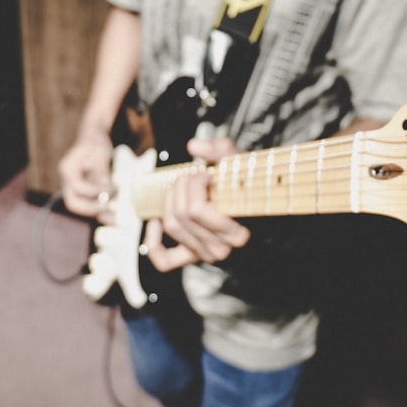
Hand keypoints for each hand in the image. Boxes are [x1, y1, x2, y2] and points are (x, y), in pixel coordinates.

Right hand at [57, 128, 114, 224]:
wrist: (93, 137)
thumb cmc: (95, 142)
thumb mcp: (100, 154)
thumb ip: (101, 173)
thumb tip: (106, 192)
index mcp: (67, 168)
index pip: (78, 187)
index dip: (94, 191)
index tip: (110, 189)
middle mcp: (67, 180)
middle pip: (73, 202)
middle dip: (91, 208)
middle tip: (108, 208)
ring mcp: (73, 187)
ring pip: (81, 207)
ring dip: (97, 213)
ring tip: (114, 219)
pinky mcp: (82, 191)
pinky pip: (89, 204)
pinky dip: (100, 211)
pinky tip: (112, 217)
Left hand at [143, 137, 250, 271]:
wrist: (253, 206)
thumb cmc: (247, 187)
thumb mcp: (242, 165)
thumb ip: (223, 150)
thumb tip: (194, 146)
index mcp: (236, 233)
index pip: (197, 210)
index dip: (195, 185)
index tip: (208, 174)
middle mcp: (220, 249)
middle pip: (181, 214)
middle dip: (183, 186)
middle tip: (195, 176)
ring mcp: (204, 254)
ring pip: (172, 226)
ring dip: (170, 200)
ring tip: (181, 187)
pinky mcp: (191, 257)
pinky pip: (164, 260)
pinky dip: (153, 242)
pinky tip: (155, 222)